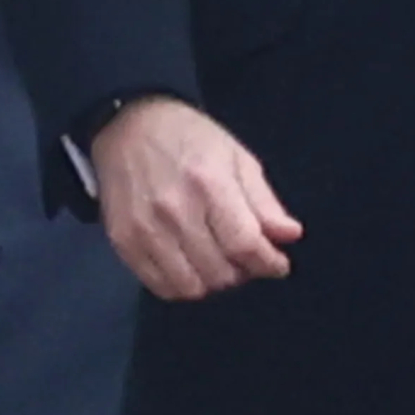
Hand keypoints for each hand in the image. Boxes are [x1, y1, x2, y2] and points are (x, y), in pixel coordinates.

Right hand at [91, 95, 301, 299]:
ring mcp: (144, 230)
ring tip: (220, 262)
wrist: (129, 127)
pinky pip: (160, 286)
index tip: (279, 265)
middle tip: (247, 259)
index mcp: (210, 183)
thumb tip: (291, 235)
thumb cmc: (191, 139)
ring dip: (213, 282)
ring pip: (190, 287)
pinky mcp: (123, 242)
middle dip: (243, 272)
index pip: (244, 243)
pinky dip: (183, 286)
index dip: (268, 263)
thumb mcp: (237, 158)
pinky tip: (193, 266)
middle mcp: (175, 210)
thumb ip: (264, 201)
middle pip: (219, 271)